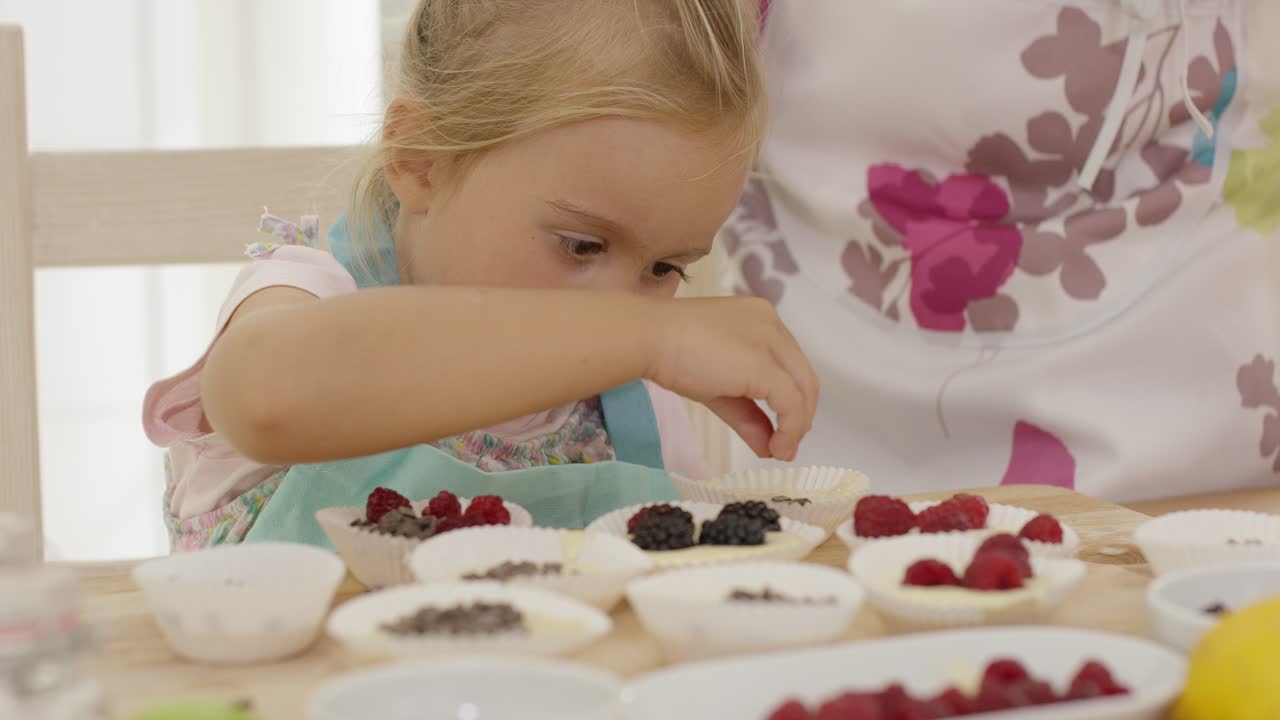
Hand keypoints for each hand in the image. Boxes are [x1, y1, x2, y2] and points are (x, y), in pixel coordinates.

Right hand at [642, 296, 818, 460]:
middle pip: (802, 375)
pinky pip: (791, 402)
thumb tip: (769, 448)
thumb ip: (746, 414)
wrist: (647, 338)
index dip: (791, 398)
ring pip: (803, 388)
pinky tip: (777, 447)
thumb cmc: (670, 353)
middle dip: (800, 415)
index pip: (788, 362)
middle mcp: (772, 324)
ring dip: (798, 425)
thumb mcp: (717, 387)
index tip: (782, 429)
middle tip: (786, 447)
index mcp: (760, 318)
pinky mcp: (764, 365)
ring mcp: (771, 341)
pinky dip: (791, 428)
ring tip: (782, 451)